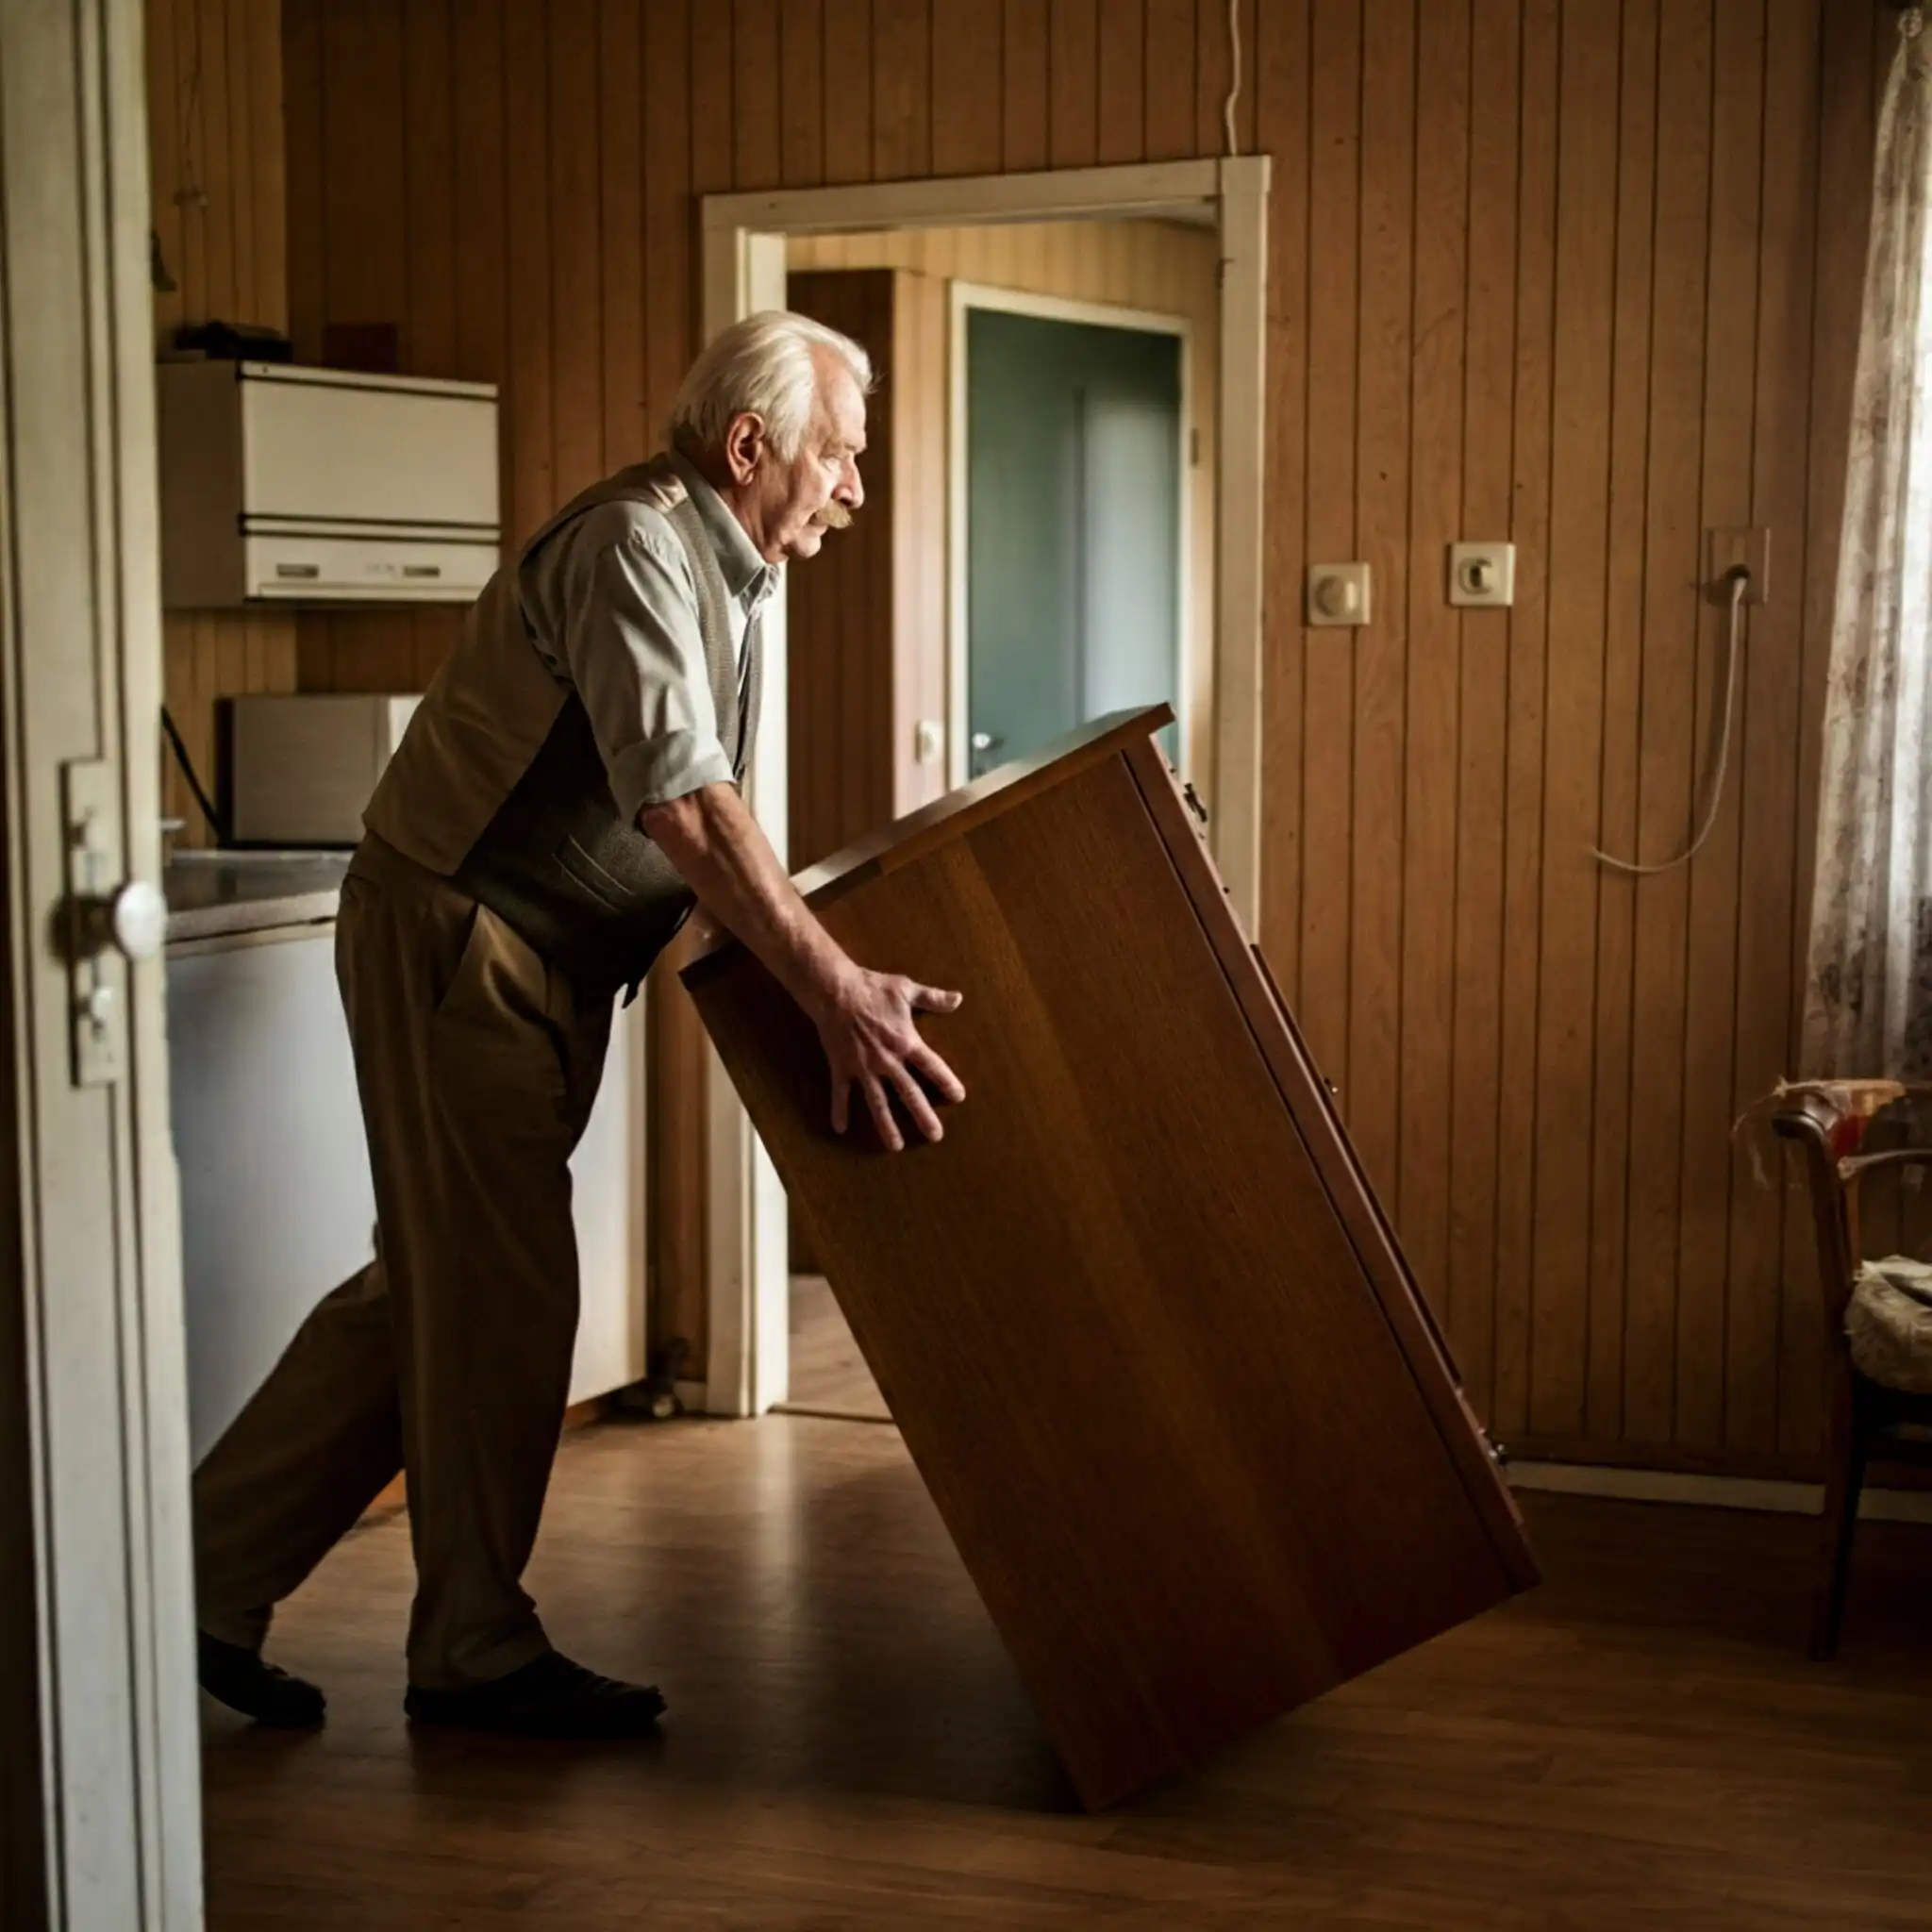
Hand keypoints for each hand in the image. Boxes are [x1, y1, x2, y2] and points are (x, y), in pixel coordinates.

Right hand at [811, 966, 964, 1151]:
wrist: (834, 989)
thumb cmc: (872, 987)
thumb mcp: (906, 989)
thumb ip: (933, 998)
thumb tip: (959, 998)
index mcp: (906, 1041)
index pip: (931, 1066)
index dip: (946, 1081)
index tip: (958, 1097)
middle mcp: (887, 1060)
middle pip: (909, 1093)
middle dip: (923, 1115)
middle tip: (935, 1136)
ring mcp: (863, 1067)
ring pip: (878, 1102)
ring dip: (887, 1125)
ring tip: (896, 1146)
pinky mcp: (842, 1067)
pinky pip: (841, 1092)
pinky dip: (839, 1110)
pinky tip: (840, 1128)